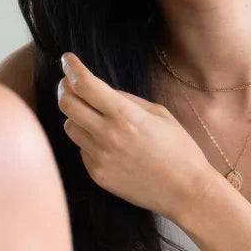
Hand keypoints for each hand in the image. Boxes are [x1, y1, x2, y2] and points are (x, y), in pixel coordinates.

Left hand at [58, 53, 215, 219]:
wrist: (185, 191)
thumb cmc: (179, 149)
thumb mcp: (158, 113)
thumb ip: (126, 99)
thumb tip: (100, 91)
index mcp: (125, 115)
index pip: (84, 84)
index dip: (71, 67)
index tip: (67, 59)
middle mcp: (107, 135)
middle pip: (66, 103)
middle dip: (64, 88)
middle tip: (69, 83)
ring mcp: (100, 157)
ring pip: (70, 127)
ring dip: (75, 115)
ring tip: (92, 114)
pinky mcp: (97, 175)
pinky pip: (82, 149)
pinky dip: (88, 141)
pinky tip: (107, 142)